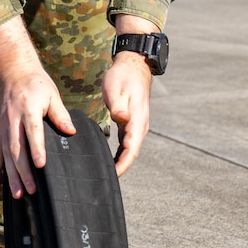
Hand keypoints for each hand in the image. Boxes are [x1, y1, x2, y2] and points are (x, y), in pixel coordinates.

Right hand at [0, 17, 74, 197]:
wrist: (11, 71)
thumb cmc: (36, 84)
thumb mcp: (52, 94)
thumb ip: (60, 113)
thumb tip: (71, 131)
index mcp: (28, 109)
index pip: (33, 131)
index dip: (37, 148)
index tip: (41, 165)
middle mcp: (13, 120)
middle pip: (17, 149)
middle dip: (24, 171)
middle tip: (32, 190)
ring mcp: (3, 128)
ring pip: (5, 155)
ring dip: (10, 176)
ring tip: (18, 194)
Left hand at [104, 15, 155, 176]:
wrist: (133, 66)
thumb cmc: (122, 76)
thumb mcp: (116, 89)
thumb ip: (118, 106)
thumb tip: (122, 120)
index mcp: (137, 121)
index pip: (131, 149)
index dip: (123, 165)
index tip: (114, 176)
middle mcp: (140, 126)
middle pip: (132, 153)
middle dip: (122, 169)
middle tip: (106, 182)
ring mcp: (137, 125)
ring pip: (130, 149)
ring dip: (121, 162)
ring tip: (107, 176)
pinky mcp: (132, 123)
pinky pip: (127, 143)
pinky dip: (120, 153)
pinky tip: (110, 160)